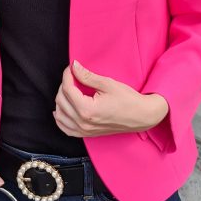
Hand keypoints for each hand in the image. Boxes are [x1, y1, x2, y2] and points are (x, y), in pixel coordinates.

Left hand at [53, 60, 168, 137]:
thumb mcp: (108, 84)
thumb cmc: (128, 100)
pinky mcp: (86, 134)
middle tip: (73, 76)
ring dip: (61, 100)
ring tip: (69, 90)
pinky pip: (65, 128)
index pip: (68, 89)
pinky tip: (62, 109)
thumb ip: (87, 76)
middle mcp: (82, 122)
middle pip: (61, 101)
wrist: (141, 116)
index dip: (67, 75)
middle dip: (64, 85)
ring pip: (60, 115)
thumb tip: (74, 66)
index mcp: (87, 109)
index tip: (72, 67)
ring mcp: (83, 131)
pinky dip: (60, 118)